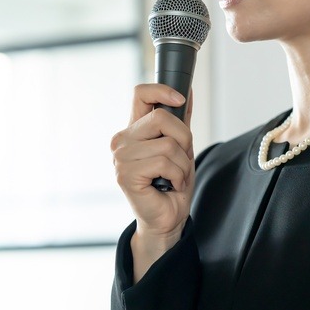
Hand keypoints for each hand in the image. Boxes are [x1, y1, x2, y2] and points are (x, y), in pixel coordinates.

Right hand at [110, 84, 195, 280]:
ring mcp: (121, 157)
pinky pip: (164, 162)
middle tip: (181, 160)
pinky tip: (170, 185)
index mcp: (134, 129)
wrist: (167, 218)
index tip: (181, 99)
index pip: (141, 93)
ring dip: (182, 164)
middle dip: (184, 140)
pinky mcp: (125, 174)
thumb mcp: (181, 148)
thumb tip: (189, 92)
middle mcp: (123, 140)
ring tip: (175, 177)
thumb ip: (181, 121)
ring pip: (167, 144)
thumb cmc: (172, 185)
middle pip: (162, 117)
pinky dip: (177, 175)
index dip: (162, 90)